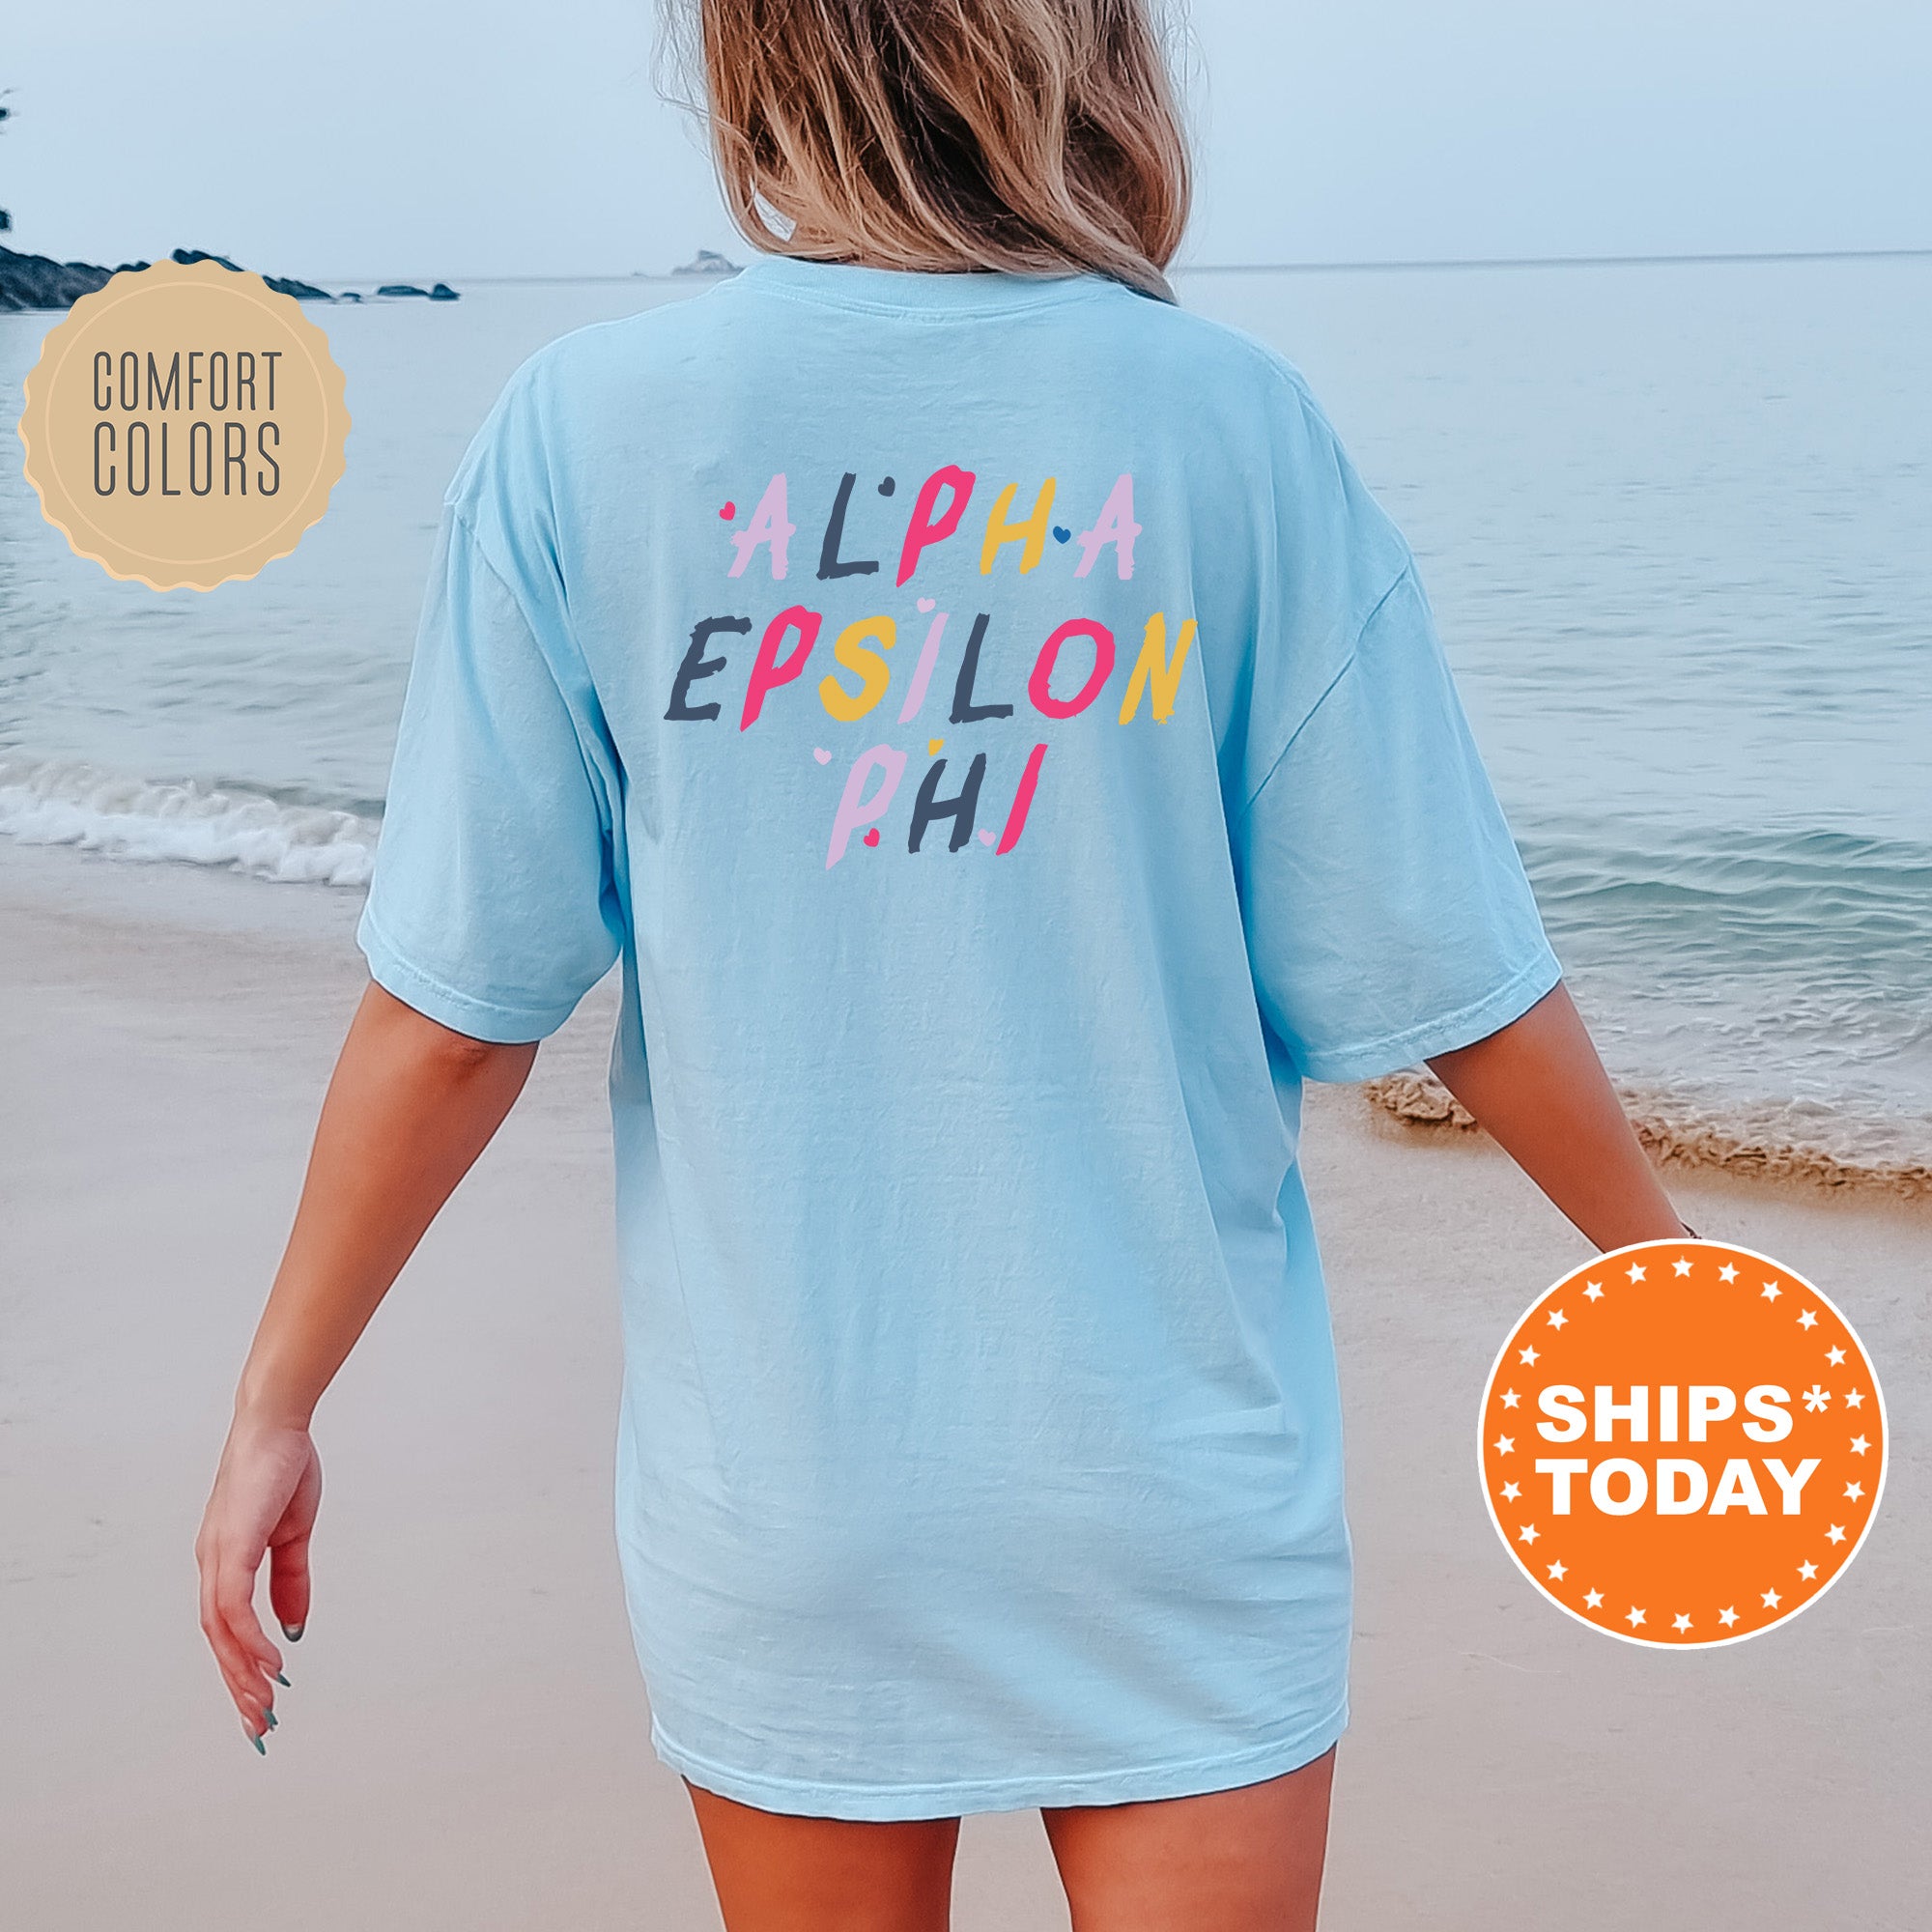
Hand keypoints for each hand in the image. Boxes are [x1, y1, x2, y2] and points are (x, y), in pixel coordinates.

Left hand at [196, 1413, 320, 1747]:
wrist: (277, 1424)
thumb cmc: (283, 1468)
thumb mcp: (294, 1535)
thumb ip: (292, 1581)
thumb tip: (293, 1628)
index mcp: (226, 1560)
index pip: (228, 1628)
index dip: (242, 1667)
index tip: (260, 1701)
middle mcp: (212, 1564)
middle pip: (218, 1640)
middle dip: (238, 1685)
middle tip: (259, 1725)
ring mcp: (217, 1556)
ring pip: (221, 1632)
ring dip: (242, 1672)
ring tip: (265, 1704)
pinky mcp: (230, 1546)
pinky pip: (234, 1607)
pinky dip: (249, 1639)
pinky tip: (271, 1661)